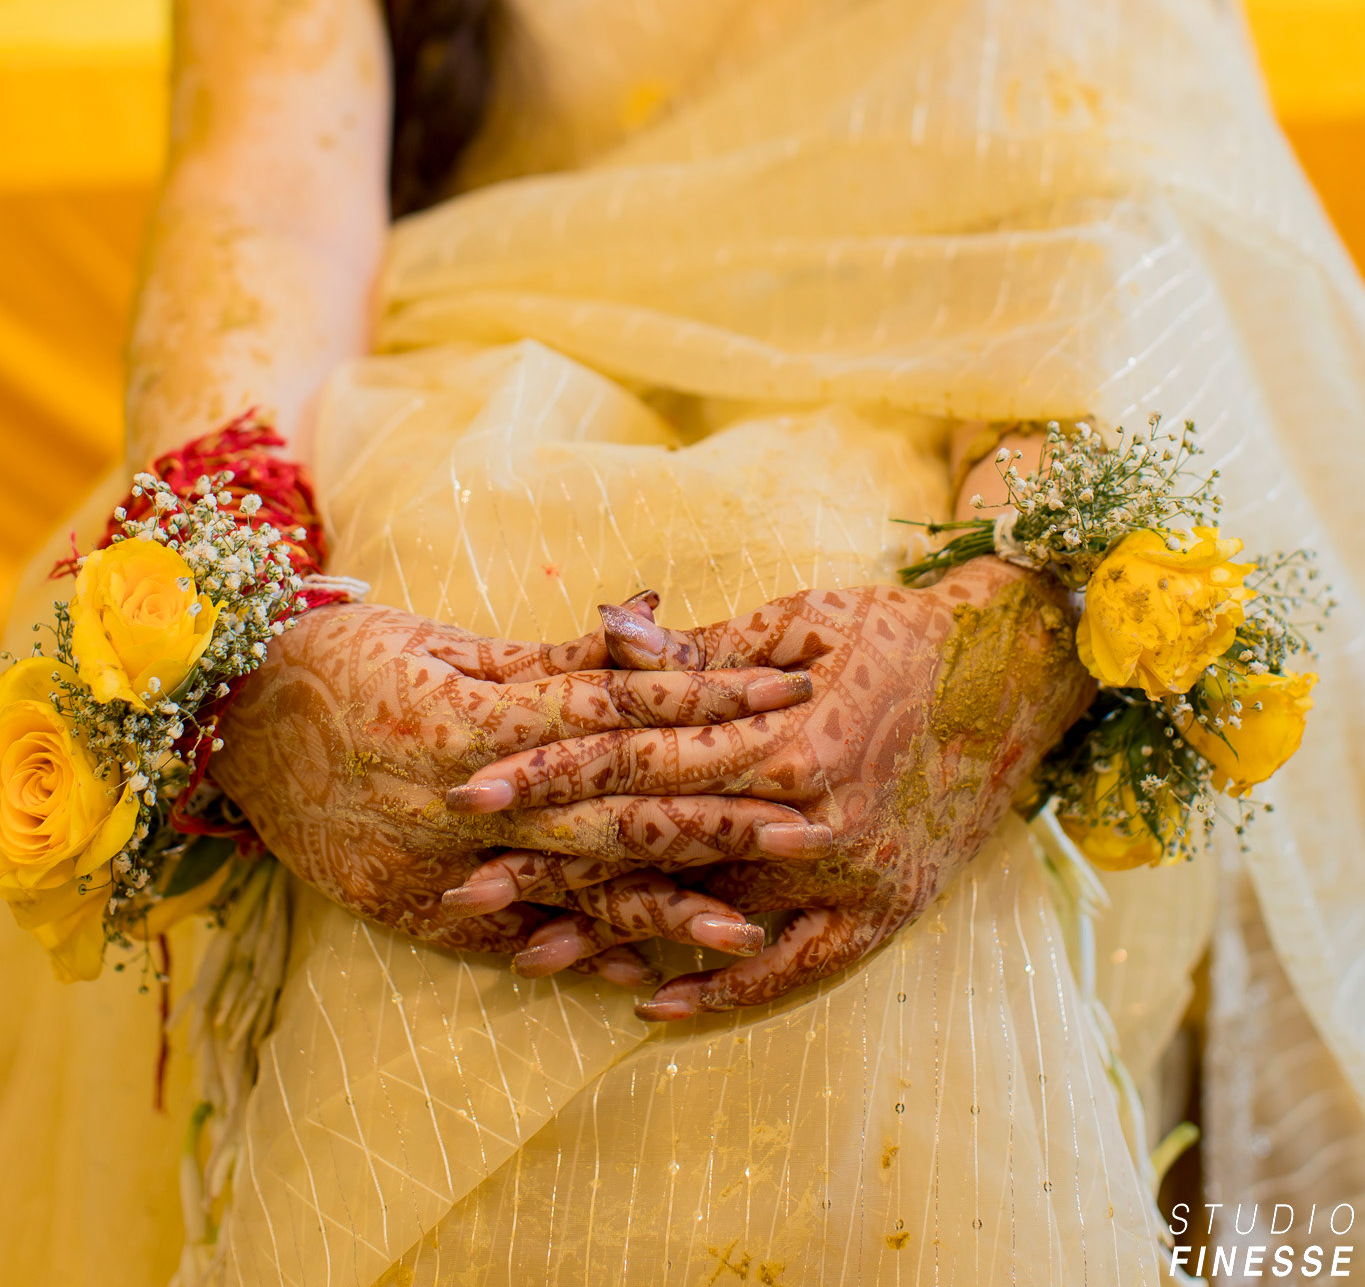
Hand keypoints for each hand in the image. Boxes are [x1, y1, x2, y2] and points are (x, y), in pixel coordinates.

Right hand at [214, 599, 826, 981]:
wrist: (226, 721)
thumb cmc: (342, 657)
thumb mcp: (446, 641)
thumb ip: (553, 656)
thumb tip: (654, 619)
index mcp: (474, 715)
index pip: (615, 712)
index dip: (706, 708)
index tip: (784, 700)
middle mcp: (461, 799)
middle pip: (611, 810)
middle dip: (714, 816)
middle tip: (809, 820)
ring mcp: (435, 866)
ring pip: (570, 888)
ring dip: (663, 906)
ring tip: (747, 926)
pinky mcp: (414, 912)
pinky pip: (512, 938)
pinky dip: (580, 951)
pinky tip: (643, 967)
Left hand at [444, 561, 1092, 1012]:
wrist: (1016, 676)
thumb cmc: (896, 633)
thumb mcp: (800, 622)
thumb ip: (699, 648)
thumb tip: (601, 628)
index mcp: (789, 739)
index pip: (644, 762)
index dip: (554, 774)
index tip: (475, 788)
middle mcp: (815, 821)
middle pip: (658, 850)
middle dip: (555, 865)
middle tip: (465, 883)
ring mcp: (850, 878)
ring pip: (709, 918)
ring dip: (613, 936)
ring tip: (527, 957)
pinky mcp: (880, 912)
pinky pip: (792, 969)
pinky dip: (722, 990)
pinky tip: (649, 1001)